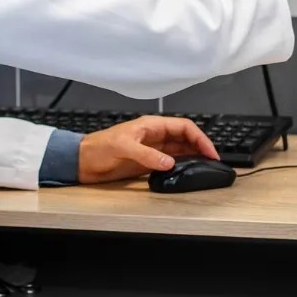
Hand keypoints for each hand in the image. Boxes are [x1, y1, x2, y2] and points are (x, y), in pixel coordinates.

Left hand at [78, 116, 219, 184]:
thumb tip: (170, 162)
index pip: (183, 127)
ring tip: (206, 166)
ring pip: (180, 150)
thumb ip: (147, 155)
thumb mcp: (123, 147)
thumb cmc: (98, 147)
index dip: (199, 137)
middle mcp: (154, 136)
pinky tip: (188, 171)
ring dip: (194, 156)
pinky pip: (170, 162)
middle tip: (213, 160)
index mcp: (151, 125)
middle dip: (201, 147)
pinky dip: (181, 166)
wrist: (83, 161)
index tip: (209, 150)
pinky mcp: (147, 163)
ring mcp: (152, 150)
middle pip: (185, 138)